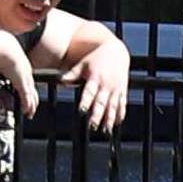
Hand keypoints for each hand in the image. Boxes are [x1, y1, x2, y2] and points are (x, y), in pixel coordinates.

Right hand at [0, 26, 42, 119]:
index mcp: (17, 59)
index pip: (23, 72)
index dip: (24, 82)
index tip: (23, 88)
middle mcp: (23, 67)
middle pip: (30, 83)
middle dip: (31, 95)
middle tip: (30, 103)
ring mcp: (24, 75)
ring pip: (31, 92)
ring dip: (31, 104)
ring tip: (30, 111)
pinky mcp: (22, 83)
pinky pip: (27, 97)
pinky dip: (27, 105)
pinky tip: (27, 111)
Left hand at [41, 11, 133, 130]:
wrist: (116, 51)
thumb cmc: (97, 58)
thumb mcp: (83, 64)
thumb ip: (72, 74)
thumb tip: (60, 80)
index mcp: (95, 78)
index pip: (89, 92)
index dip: (86, 102)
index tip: (82, 111)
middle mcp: (106, 85)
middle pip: (101, 102)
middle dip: (97, 115)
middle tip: (92, 126)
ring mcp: (115, 89)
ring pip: (112, 106)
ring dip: (109, 118)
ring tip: (105, 130)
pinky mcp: (122, 90)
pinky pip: (122, 104)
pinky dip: (120, 113)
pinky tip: (117, 123)